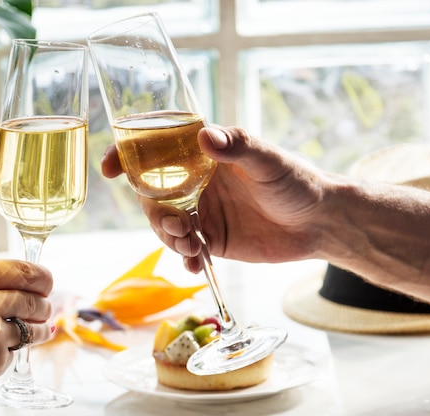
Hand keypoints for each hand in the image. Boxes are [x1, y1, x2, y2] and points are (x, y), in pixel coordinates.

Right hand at [101, 125, 326, 271]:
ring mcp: (202, 213)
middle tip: (179, 228)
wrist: (319, 224)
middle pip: (152, 195)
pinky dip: (185, 259)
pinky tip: (197, 265)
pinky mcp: (212, 240)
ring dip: (169, 239)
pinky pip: (185, 250)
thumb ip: (239, 147)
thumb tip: (206, 135)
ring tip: (194, 247)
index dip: (128, 156)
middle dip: (155, 214)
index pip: (157, 150)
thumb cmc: (298, 182)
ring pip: (164, 225)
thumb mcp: (269, 161)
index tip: (111, 168)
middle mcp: (197, 183)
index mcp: (204, 156)